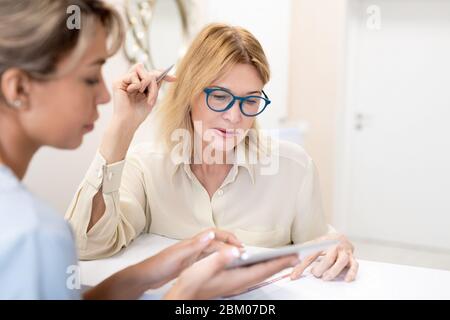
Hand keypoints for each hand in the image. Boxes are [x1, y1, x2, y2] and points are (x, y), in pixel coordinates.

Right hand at [100, 64, 175, 163]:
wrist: (128, 122)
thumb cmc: (138, 113)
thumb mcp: (152, 97)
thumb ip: (155, 84)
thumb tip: (162, 73)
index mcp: (139, 84)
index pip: (151, 73)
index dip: (162, 73)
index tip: (174, 78)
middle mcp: (131, 81)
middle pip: (146, 70)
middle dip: (154, 81)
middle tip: (153, 95)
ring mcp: (124, 81)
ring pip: (140, 68)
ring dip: (146, 82)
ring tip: (142, 93)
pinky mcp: (118, 82)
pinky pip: (133, 75)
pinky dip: (137, 85)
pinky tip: (131, 93)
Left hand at [134, 228, 243, 288]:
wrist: (146, 275)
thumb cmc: (158, 265)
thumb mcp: (178, 255)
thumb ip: (194, 245)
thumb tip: (210, 234)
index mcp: (192, 243)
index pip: (215, 236)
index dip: (228, 239)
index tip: (239, 245)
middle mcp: (192, 247)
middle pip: (216, 241)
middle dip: (230, 244)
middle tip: (242, 251)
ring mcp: (190, 255)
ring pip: (212, 250)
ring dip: (224, 251)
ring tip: (234, 257)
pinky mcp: (188, 263)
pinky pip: (206, 259)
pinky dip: (216, 259)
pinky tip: (218, 265)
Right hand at [164, 248, 299, 299]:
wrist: (184, 296)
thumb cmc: (191, 283)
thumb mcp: (203, 268)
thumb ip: (219, 259)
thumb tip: (236, 251)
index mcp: (236, 279)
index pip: (264, 269)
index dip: (280, 262)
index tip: (293, 256)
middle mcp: (239, 283)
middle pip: (266, 272)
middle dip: (281, 264)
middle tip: (295, 256)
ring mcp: (236, 284)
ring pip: (260, 274)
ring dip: (273, 266)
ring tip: (284, 258)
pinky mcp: (232, 283)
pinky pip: (253, 275)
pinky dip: (262, 268)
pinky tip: (262, 264)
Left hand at [290, 234, 358, 281]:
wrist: (340, 236)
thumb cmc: (325, 242)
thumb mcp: (314, 243)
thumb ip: (303, 251)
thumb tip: (289, 259)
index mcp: (323, 242)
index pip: (310, 255)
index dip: (301, 266)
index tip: (294, 275)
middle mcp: (334, 246)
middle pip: (328, 258)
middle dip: (321, 268)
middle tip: (316, 274)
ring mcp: (344, 252)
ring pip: (341, 261)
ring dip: (333, 271)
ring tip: (326, 277)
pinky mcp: (352, 257)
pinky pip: (354, 265)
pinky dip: (351, 273)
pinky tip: (346, 279)